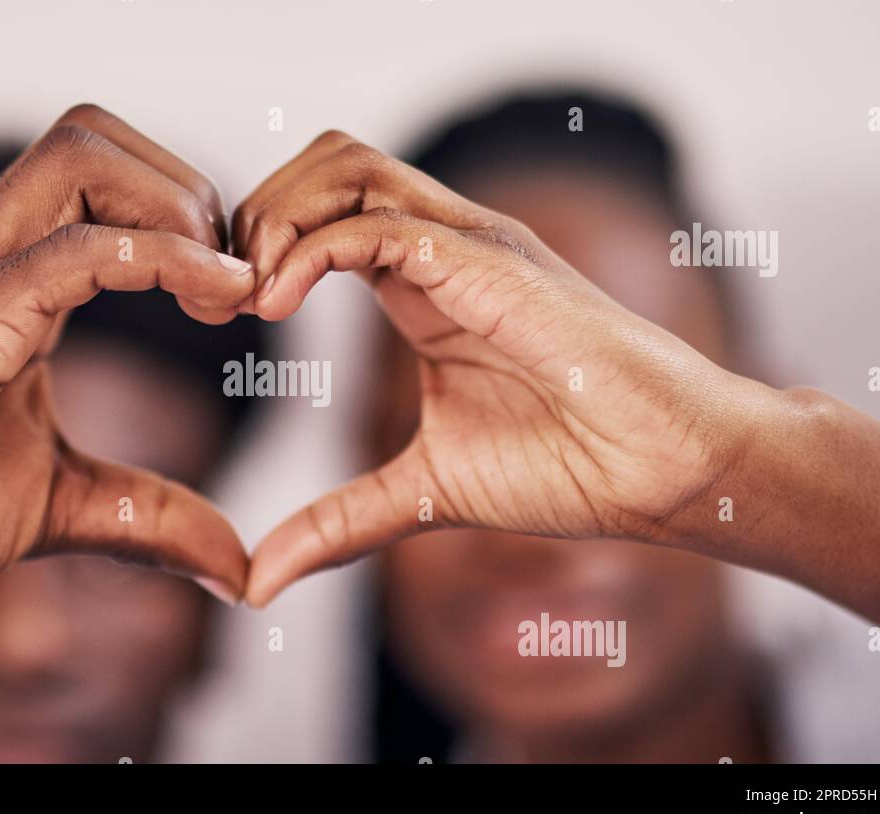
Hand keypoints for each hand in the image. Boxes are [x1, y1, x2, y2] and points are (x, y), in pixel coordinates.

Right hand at [0, 105, 255, 612]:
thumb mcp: (58, 506)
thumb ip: (146, 518)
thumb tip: (238, 568)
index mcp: (11, 285)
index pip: (105, 183)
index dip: (188, 219)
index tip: (238, 301)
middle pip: (94, 137)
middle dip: (189, 191)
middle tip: (232, 286)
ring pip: (82, 156)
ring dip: (178, 208)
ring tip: (224, 295)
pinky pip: (75, 249)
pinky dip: (163, 260)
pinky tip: (214, 307)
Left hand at [235, 131, 751, 605]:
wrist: (662, 474)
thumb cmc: (567, 469)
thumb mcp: (419, 496)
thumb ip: (338, 525)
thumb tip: (259, 583)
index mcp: (424, 284)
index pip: (322, 212)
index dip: (256, 247)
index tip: (218, 315)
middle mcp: (444, 247)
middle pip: (325, 164)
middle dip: (254, 213)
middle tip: (217, 294)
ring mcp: (470, 246)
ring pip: (347, 165)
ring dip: (274, 216)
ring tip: (246, 297)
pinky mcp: (489, 264)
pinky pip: (377, 226)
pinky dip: (307, 252)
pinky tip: (275, 307)